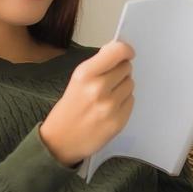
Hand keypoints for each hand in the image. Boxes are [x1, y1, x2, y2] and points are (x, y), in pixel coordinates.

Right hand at [41, 40, 135, 165]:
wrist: (61, 141)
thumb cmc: (69, 108)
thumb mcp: (77, 80)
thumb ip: (99, 64)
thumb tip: (120, 50)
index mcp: (85, 74)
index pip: (117, 52)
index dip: (125, 50)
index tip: (127, 53)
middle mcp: (99, 88)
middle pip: (126, 67)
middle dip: (120, 70)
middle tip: (108, 81)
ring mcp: (110, 106)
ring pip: (130, 84)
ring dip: (122, 87)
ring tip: (107, 96)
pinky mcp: (119, 121)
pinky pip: (131, 100)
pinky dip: (124, 102)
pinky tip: (109, 109)